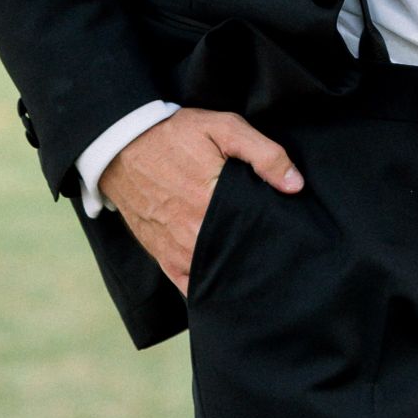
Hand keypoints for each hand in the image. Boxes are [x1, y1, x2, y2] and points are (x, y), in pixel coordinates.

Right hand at [97, 106, 303, 295]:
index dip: (277, 234)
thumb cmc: (176, 135)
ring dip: (237, 274)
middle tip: (280, 252)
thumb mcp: (224, 128)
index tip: (293, 235)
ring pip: (217, 276)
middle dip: (260, 255)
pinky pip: (189, 287)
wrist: (121, 146)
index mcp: (213, 202)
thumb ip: (264, 154)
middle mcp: (194, 234)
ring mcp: (177, 250)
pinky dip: (208, 289)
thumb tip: (295, 185)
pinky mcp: (163, 257)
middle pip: (240, 256)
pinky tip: (227, 287)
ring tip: (258, 269)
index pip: (258, 231)